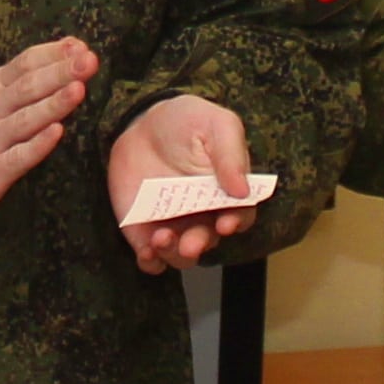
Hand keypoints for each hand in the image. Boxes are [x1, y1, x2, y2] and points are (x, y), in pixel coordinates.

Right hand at [0, 37, 93, 226]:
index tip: (82, 46)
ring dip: (53, 104)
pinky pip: (17, 157)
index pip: (24, 64)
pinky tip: (55, 133)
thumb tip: (70, 49)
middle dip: (60, 73)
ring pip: (25, 120)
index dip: (53, 54)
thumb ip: (25, 77)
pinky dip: (36, 145)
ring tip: (78, 89)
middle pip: (28, 87)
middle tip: (89, 62)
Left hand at [106, 91, 259, 273]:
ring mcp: (176, 227)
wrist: (140, 124)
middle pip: (209, 240)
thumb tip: (243, 189)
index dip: (236, 222)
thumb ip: (231, 154)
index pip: (240, 215)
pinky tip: (147, 252)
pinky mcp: (146, 233)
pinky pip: (152, 259)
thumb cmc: (185, 122)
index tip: (226, 223)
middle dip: (200, 244)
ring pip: (181, 256)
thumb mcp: (215, 124)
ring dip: (174, 254)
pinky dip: (151, 262)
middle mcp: (204, 216)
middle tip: (190, 244)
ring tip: (162, 238)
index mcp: (227, 193)